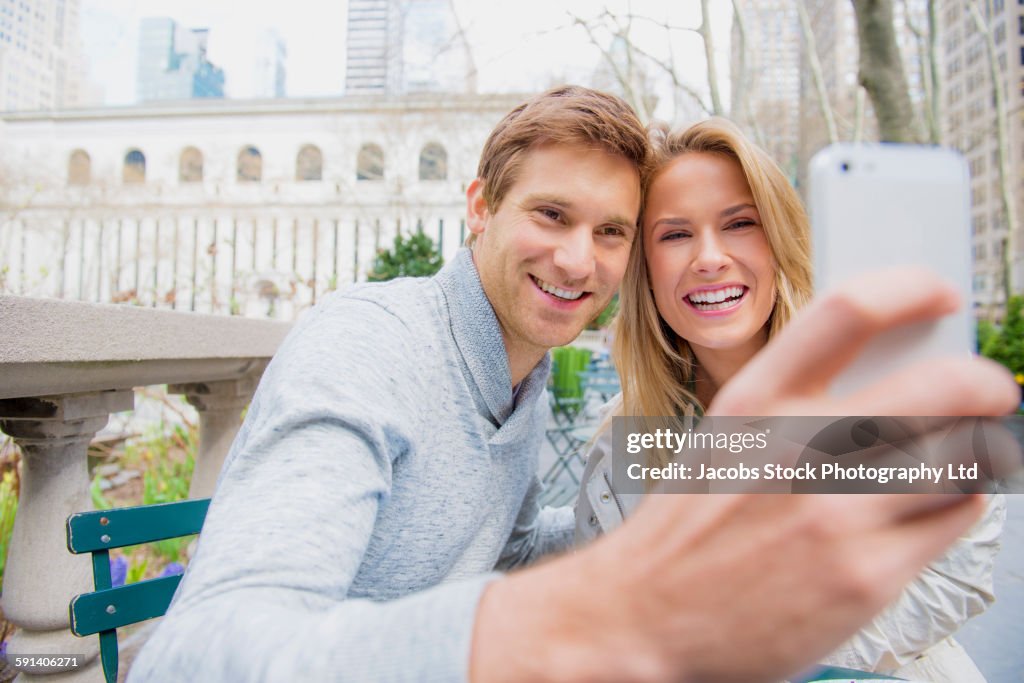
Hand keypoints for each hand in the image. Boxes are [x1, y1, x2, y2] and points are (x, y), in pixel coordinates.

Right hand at [470, 270, 1016, 682]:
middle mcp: (800, 448)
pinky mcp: (864, 576)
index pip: (847, 311)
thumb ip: (793, 408)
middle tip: (993, 389)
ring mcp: (836, 513)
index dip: (910, 290)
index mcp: (754, 401)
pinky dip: (955, 506)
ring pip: (961, 457)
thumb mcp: (722, 442)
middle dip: (988, 382)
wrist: (639, 616)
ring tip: (963, 456)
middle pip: (941, 385)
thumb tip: (885, 382)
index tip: (940, 296)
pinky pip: (951, 520)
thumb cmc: (680, 532)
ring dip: (976, 450)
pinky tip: (928, 510)